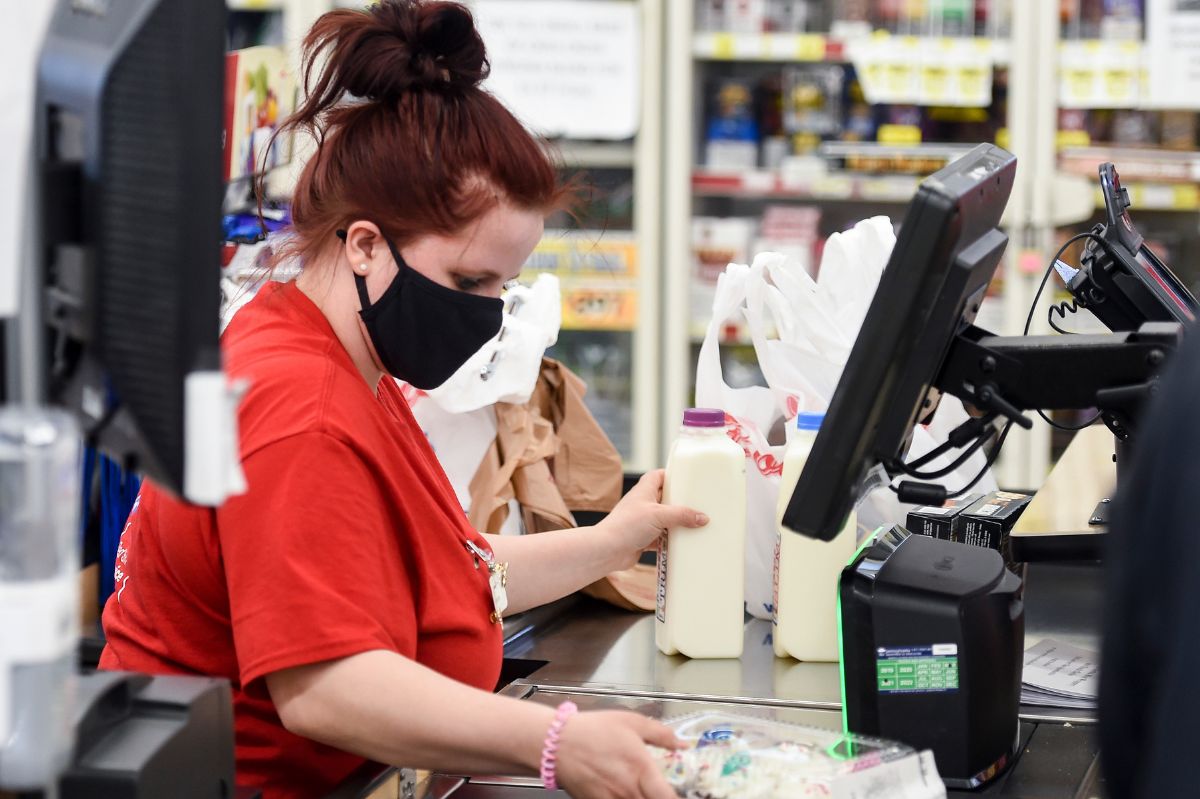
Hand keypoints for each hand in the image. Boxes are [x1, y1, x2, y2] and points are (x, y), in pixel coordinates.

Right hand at [554, 710, 680, 798]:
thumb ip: (661, 735)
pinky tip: (625, 792)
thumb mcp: (632, 722)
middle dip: (659, 798)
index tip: (682, 794)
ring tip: (641, 789)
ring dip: (642, 798)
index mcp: (642, 770)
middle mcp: (628, 791)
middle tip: (659, 789)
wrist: (557, 744)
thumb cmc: (594, 731)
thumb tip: (682, 744)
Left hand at [598, 470, 707, 571]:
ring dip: (677, 524)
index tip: (687, 479)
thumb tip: (702, 517)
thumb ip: (682, 515)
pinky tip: (684, 544)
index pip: (658, 475)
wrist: (608, 550)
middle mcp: (642, 504)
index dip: (671, 475)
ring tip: (696, 525)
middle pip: (665, 499)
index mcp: (644, 490)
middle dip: (680, 503)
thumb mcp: (659, 515)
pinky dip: (671, 541)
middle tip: (698, 504)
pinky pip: (662, 538)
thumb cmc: (627, 525)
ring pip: (664, 520)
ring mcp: (642, 522)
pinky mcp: (643, 539)